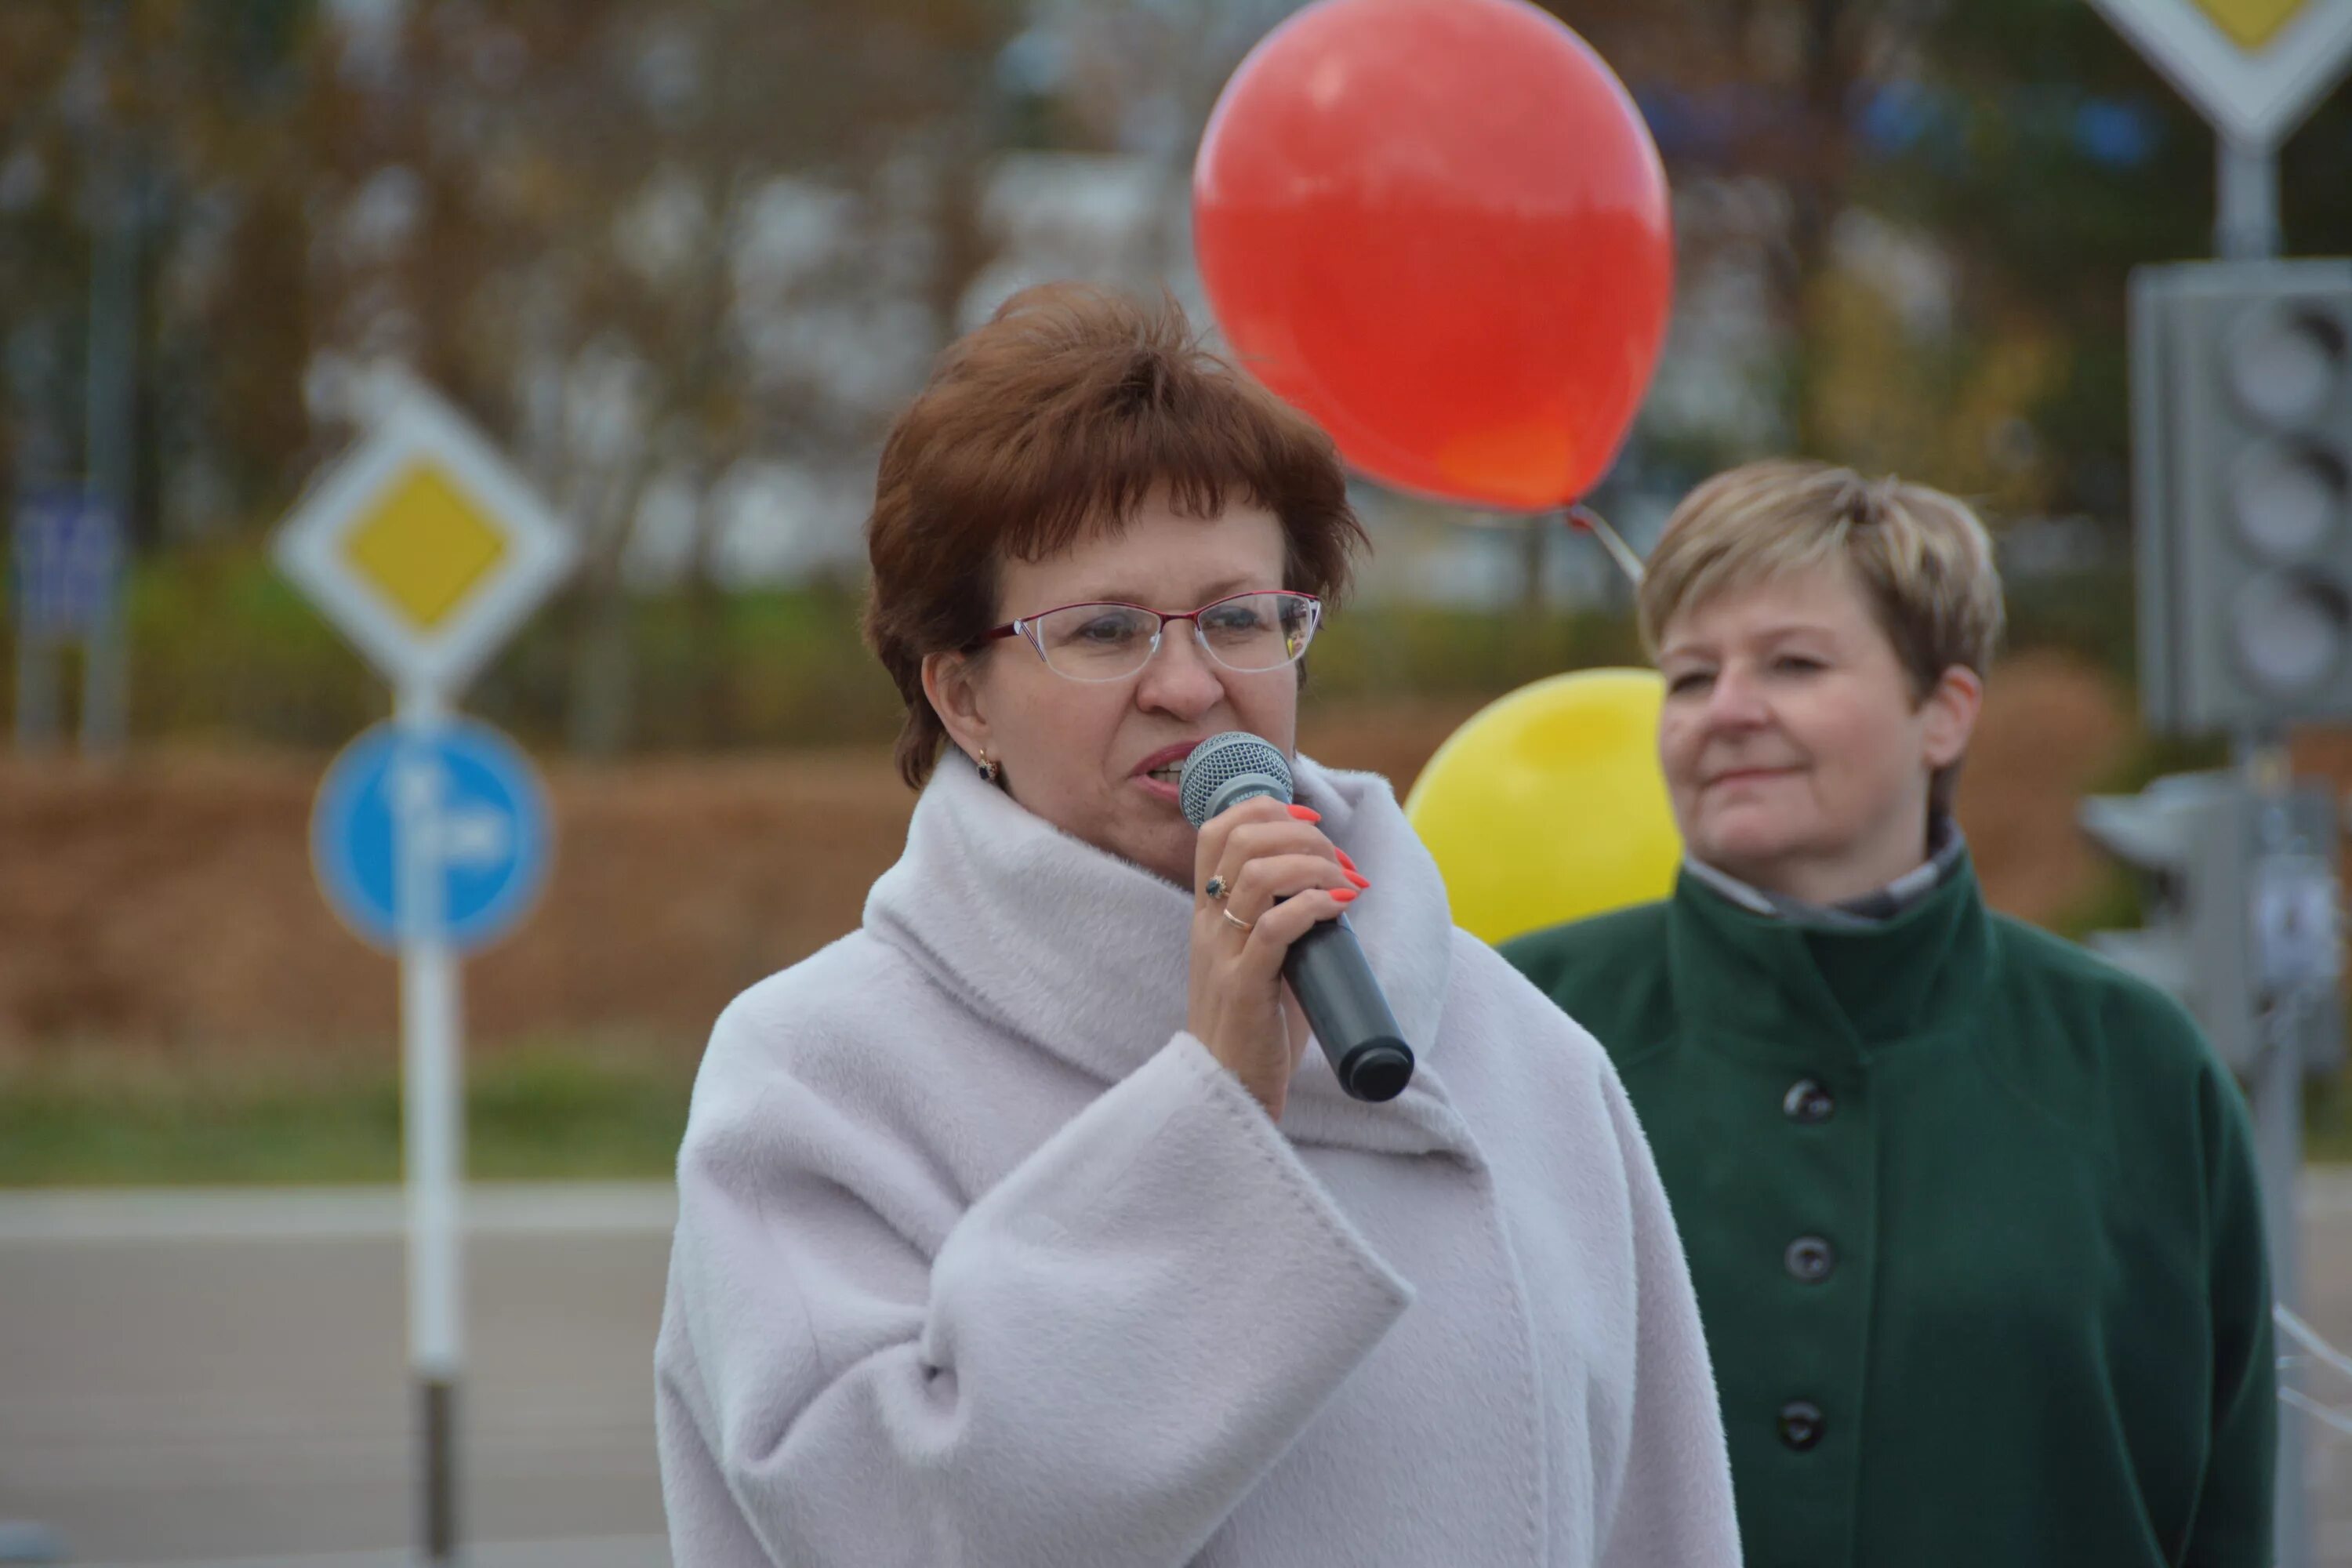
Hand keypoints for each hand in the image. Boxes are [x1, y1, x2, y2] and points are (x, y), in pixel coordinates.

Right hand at [1185, 796, 1371, 1117]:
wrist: (1227, 1090)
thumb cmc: (1255, 1027)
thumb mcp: (1263, 960)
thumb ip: (1285, 923)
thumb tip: (1338, 892)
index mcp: (1207, 912)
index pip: (1217, 830)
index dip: (1266, 808)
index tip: (1311, 823)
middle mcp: (1208, 924)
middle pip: (1242, 839)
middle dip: (1302, 832)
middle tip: (1339, 860)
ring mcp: (1222, 953)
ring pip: (1259, 874)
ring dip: (1313, 864)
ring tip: (1344, 882)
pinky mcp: (1243, 986)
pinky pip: (1276, 927)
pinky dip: (1315, 905)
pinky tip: (1339, 907)